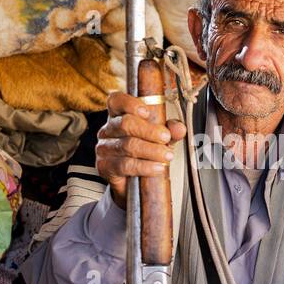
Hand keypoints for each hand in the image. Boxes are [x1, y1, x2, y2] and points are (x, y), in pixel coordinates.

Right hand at [96, 91, 186, 207]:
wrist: (133, 182)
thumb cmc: (145, 153)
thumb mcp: (160, 139)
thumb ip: (170, 131)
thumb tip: (179, 128)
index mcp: (118, 116)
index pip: (116, 101)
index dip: (129, 103)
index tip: (147, 112)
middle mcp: (107, 130)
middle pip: (125, 123)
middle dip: (149, 131)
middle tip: (165, 138)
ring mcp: (104, 148)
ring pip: (127, 145)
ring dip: (151, 150)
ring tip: (167, 156)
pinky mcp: (104, 167)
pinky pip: (125, 165)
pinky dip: (144, 166)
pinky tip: (157, 168)